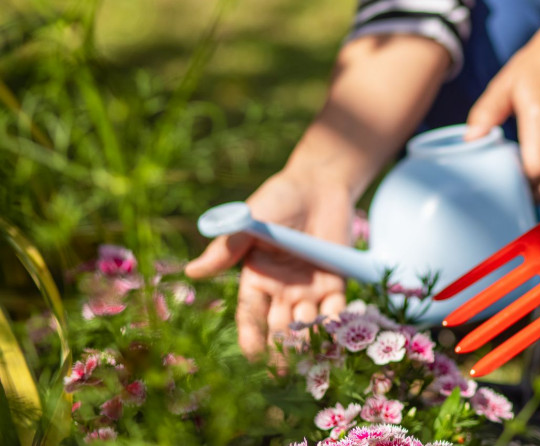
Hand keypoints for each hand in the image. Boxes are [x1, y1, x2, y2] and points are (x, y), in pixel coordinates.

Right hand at [185, 169, 350, 357]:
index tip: (253, 357)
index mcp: (256, 280)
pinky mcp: (337, 280)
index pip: (251, 317)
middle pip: (280, 327)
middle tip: (285, 366)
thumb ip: (227, 248)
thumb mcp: (249, 222)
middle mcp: (282, 291)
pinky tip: (335, 331)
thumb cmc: (277, 201)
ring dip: (308, 338)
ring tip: (308, 353)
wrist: (318, 183)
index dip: (251, 337)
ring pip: (307, 323)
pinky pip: (336, 308)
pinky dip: (336, 321)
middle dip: (282, 347)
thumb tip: (191, 272)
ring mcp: (310, 288)